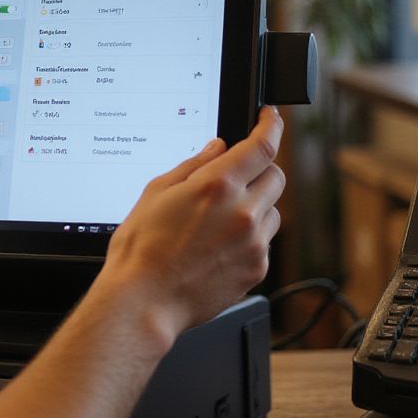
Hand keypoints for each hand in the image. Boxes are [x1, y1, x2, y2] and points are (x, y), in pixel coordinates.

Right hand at [100, 105, 284, 354]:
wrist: (144, 300)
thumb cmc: (141, 249)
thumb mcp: (156, 193)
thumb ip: (193, 166)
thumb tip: (217, 149)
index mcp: (217, 186)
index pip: (262, 145)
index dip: (271, 125)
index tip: (270, 117)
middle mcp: (243, 213)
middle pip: (276, 176)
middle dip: (260, 169)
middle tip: (236, 176)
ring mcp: (254, 244)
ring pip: (274, 210)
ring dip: (257, 204)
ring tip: (221, 219)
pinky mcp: (257, 269)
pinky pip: (264, 242)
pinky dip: (250, 236)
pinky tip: (218, 245)